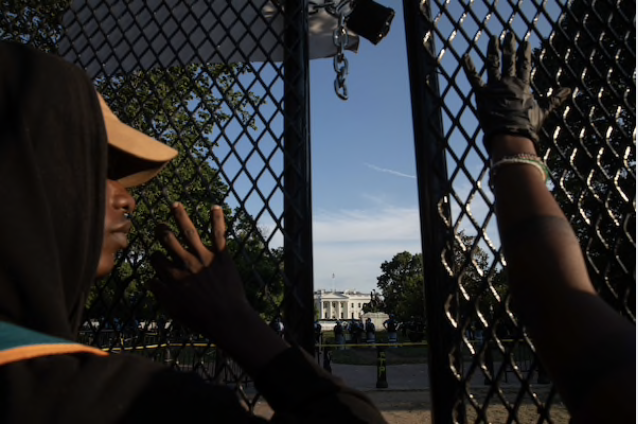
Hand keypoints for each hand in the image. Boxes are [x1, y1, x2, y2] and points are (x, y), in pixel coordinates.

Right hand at [149, 203, 251, 343]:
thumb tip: (149, 281)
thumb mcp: (174, 309)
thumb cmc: (200, 318)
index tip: (157, 257)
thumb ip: (161, 294)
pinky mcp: (221, 256)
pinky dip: (217, 220)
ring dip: (181, 216)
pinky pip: (219, 234)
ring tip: (176, 204)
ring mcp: (204, 257)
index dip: (155, 257)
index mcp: (173, 276)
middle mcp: (186, 263)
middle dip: (162, 231)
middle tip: (160, 226)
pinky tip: (216, 207)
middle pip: (169, 240)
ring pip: (189, 231)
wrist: (226, 318)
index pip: (157, 259)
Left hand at [462, 32, 570, 152]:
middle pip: (509, 60)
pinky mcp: (482, 94)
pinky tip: (465, 57)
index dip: (524, 53)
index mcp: (522, 86)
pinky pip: (474, 78)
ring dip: (493, 50)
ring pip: (493, 64)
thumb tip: (568, 90)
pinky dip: (469, 67)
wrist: (511, 135)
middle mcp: (508, 83)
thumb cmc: (527, 127)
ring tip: (493, 39)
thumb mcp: (543, 111)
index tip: (525, 42)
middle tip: (509, 35)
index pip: (524, 65)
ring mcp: (495, 87)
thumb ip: (554, 99)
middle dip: (509, 46)